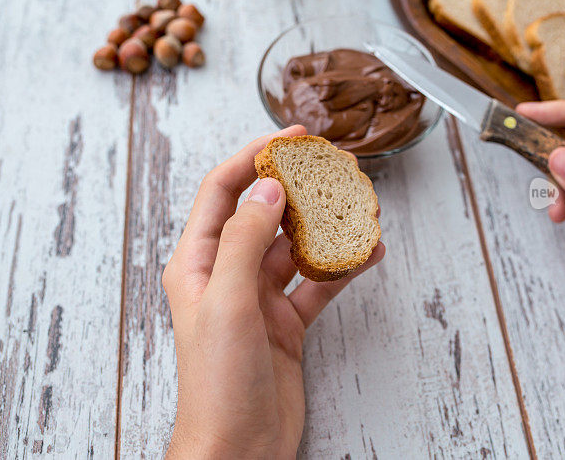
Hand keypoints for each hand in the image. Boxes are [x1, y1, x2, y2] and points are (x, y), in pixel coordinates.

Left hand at [163, 125, 384, 458]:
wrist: (238, 449)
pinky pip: (318, 284)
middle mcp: (227, 274)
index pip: (224, 191)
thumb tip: (268, 187)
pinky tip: (367, 253)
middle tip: (334, 167)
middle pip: (265, 213)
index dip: (255, 156)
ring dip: (326, 227)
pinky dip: (342, 268)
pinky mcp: (286, 323)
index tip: (291, 136)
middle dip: (299, 188)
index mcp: (198, 262)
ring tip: (360, 207)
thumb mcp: (227, 302)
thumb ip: (245, 240)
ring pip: (297, 247)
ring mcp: (258, 299)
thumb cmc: (218, 383)